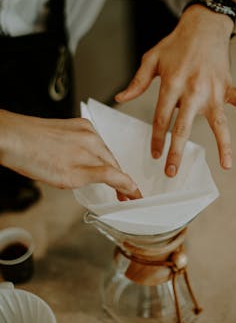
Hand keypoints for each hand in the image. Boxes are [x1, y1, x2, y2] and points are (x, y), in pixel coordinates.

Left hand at [0, 110, 140, 199]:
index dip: (129, 187)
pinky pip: (92, 142)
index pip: (118, 172)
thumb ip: (102, 178)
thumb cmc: (33, 158)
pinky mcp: (74, 126)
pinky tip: (91, 162)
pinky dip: (95, 155)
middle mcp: (91, 136)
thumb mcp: (69, 177)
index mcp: (92, 148)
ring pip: (102, 152)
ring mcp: (82, 129)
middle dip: (119, 179)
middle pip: (112, 162)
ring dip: (107, 167)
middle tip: (122, 195)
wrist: (10, 137)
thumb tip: (125, 181)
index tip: (136, 197)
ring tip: (109, 181)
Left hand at [116, 5, 235, 174]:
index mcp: (172, 84)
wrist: (203, 26)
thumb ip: (137, 82)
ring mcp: (214, 90)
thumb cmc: (176, 44)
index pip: (161, 118)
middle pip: (184, 127)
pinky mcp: (228, 86)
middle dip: (176, 152)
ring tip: (226, 165)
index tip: (155, 156)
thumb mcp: (152, 59)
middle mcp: (193, 90)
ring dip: (223, 145)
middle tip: (171, 171)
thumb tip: (120, 98)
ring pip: (219, 122)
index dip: (156, 139)